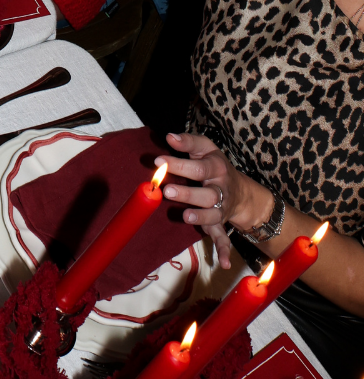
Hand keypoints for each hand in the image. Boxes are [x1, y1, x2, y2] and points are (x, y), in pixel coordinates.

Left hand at [156, 131, 266, 268]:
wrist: (241, 190)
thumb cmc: (214, 165)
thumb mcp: (206, 148)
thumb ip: (188, 142)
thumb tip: (169, 136)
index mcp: (216, 168)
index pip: (198, 167)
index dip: (179, 164)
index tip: (158, 161)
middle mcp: (221, 189)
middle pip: (207, 193)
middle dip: (188, 193)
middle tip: (167, 190)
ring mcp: (221, 209)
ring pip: (213, 214)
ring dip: (201, 216)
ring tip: (186, 216)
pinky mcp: (221, 224)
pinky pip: (225, 238)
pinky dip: (224, 250)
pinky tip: (223, 263)